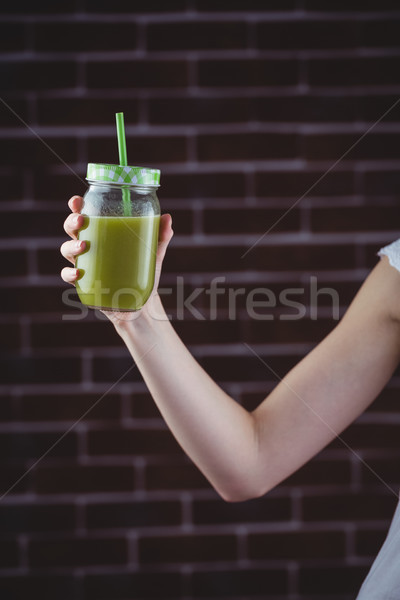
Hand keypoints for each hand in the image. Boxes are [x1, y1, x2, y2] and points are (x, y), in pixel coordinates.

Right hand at [60, 195, 173, 323]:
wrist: (142, 304)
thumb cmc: (144, 273)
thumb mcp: (154, 253)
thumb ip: (161, 236)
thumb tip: (168, 218)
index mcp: (103, 234)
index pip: (86, 214)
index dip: (77, 205)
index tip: (77, 201)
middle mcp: (90, 246)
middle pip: (72, 229)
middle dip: (72, 222)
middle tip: (82, 220)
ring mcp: (85, 264)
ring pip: (67, 250)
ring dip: (71, 246)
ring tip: (83, 246)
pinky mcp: (84, 283)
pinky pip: (68, 276)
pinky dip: (69, 273)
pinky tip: (78, 273)